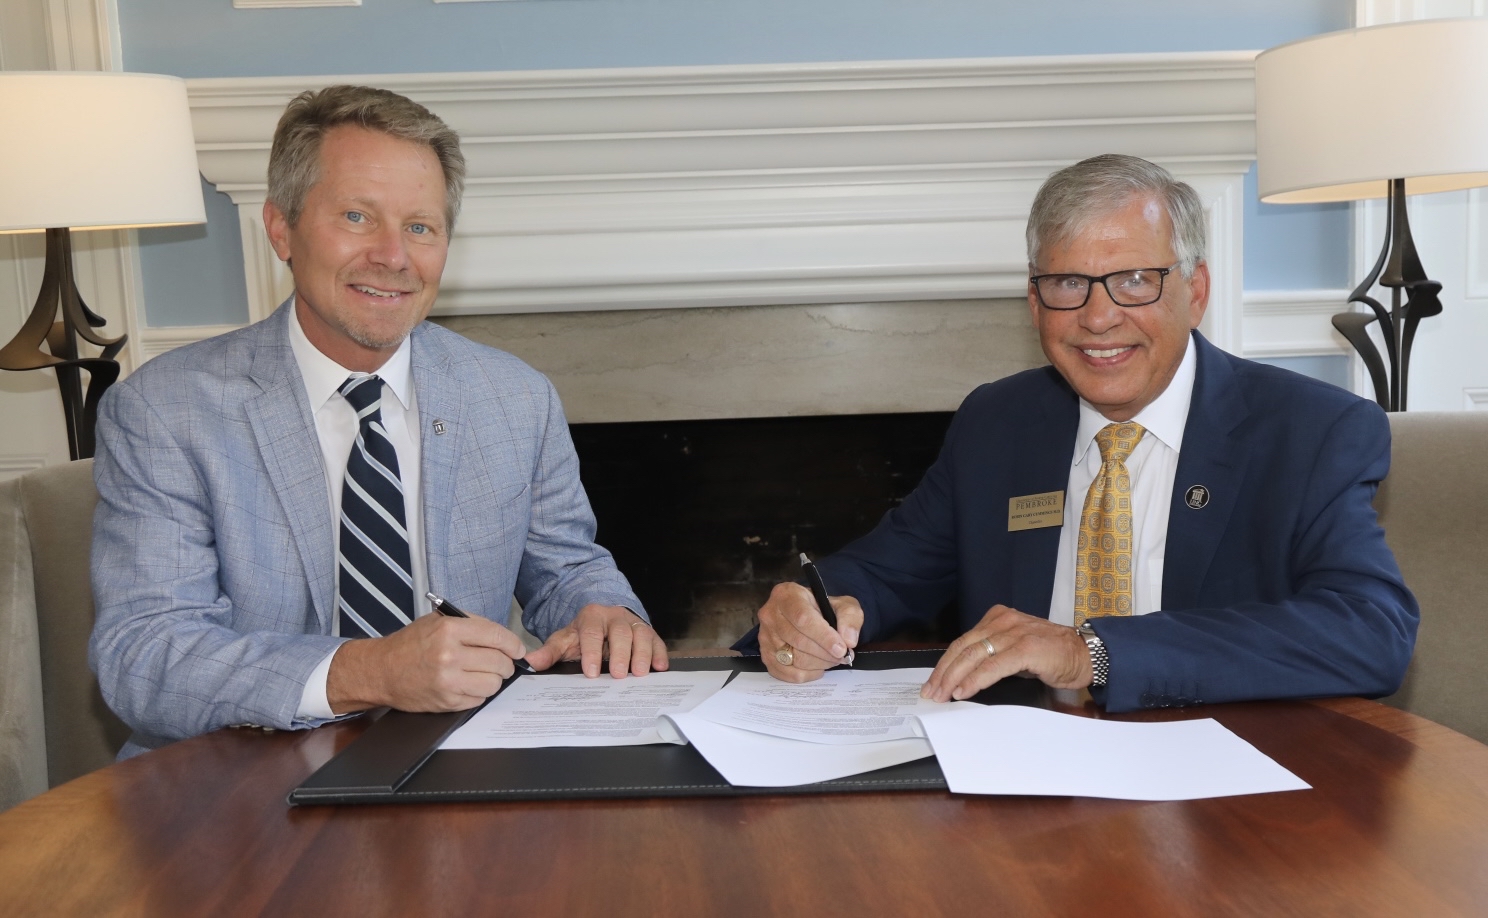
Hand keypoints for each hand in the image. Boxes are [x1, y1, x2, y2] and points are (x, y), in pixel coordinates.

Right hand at [327, 613, 527, 713]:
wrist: (382, 671)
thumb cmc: (411, 644)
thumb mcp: (438, 621)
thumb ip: (471, 624)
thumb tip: (504, 638)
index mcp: (449, 630)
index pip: (497, 636)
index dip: (513, 644)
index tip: (518, 649)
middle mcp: (449, 655)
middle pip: (500, 662)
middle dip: (505, 663)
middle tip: (501, 663)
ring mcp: (448, 681)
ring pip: (494, 684)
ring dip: (493, 679)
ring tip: (482, 674)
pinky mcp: (446, 702)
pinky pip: (479, 699)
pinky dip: (478, 692)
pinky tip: (467, 684)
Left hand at [523, 604, 669, 677]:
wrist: (603, 618)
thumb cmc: (584, 634)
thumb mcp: (565, 640)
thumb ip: (549, 652)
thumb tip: (530, 663)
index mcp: (591, 617)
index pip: (591, 633)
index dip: (591, 652)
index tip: (590, 672)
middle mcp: (615, 617)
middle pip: (620, 632)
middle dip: (620, 653)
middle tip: (619, 675)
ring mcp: (634, 623)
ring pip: (641, 635)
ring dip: (642, 654)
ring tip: (640, 673)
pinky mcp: (648, 632)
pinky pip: (657, 640)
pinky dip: (660, 653)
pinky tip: (660, 667)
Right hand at [757, 582, 861, 682]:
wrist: (807, 614)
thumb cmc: (823, 608)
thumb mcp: (842, 604)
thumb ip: (850, 618)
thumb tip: (848, 640)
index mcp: (787, 595)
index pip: (803, 619)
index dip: (824, 636)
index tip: (841, 648)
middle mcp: (770, 614)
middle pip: (798, 641)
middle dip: (825, 653)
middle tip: (842, 656)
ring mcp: (765, 636)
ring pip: (794, 658)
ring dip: (819, 664)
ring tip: (831, 659)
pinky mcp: (765, 655)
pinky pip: (786, 673)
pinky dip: (806, 675)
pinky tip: (817, 667)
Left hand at [921, 604, 1091, 701]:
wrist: (1086, 654)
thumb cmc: (1052, 655)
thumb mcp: (1016, 649)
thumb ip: (993, 655)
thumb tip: (964, 675)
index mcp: (999, 618)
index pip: (963, 641)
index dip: (945, 664)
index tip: (933, 682)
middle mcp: (1003, 621)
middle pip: (963, 647)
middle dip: (943, 672)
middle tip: (931, 692)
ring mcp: (1014, 632)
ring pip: (973, 655)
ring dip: (953, 678)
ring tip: (943, 695)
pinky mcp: (1026, 648)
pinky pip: (993, 665)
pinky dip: (975, 680)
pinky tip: (964, 691)